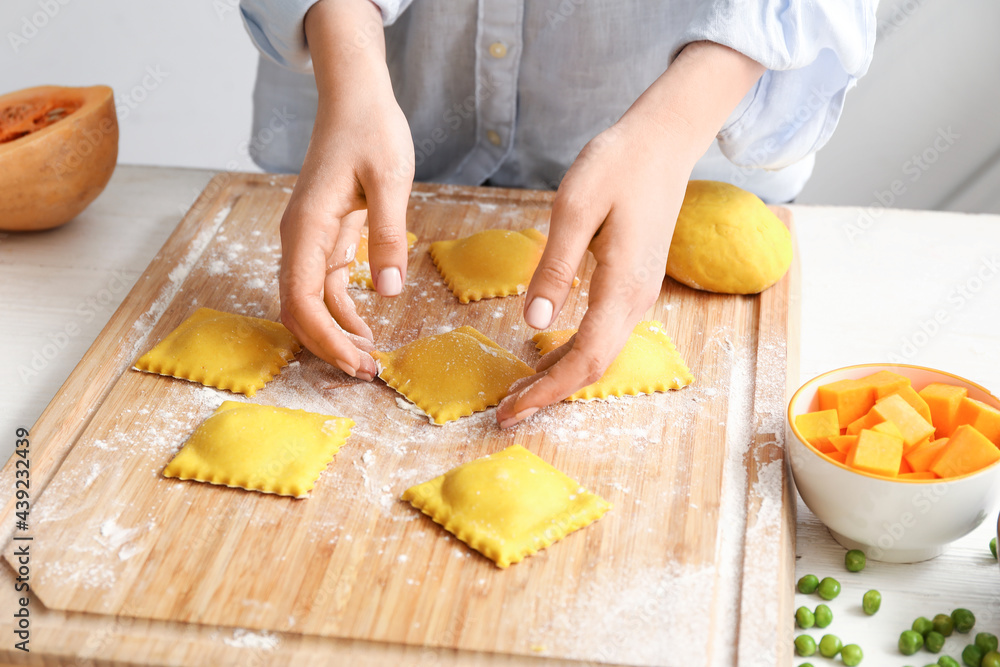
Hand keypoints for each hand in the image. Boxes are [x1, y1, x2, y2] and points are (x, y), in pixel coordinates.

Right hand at [278, 0, 413, 380]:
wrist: (356, 97)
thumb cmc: (371, 130)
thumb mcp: (390, 180)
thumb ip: (387, 235)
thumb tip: (388, 292)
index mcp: (306, 226)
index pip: (301, 299)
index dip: (325, 338)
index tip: (358, 362)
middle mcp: (298, 237)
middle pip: (298, 308)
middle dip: (327, 345)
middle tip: (367, 372)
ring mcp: (310, 239)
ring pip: (309, 302)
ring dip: (334, 333)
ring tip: (368, 360)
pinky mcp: (327, 237)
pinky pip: (325, 286)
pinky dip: (341, 312)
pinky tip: (364, 330)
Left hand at [496, 114, 686, 426]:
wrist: (663, 142)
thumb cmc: (617, 165)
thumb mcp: (574, 209)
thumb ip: (555, 268)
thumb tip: (534, 322)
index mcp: (622, 285)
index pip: (586, 358)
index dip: (548, 390)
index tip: (511, 410)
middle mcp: (636, 299)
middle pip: (594, 366)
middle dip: (549, 393)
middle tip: (506, 410)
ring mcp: (638, 293)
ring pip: (599, 353)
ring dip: (559, 376)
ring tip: (519, 390)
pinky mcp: (632, 284)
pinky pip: (602, 333)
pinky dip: (572, 352)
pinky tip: (545, 355)